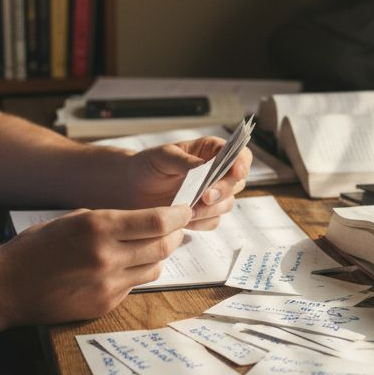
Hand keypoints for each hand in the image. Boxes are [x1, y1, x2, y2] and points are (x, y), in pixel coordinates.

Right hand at [0, 205, 192, 325]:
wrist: (7, 287)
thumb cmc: (35, 248)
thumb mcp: (72, 219)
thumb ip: (108, 220)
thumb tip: (143, 220)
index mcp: (98, 227)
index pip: (157, 221)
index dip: (178, 215)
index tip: (186, 210)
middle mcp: (107, 256)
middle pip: (163, 245)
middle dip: (175, 234)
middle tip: (176, 228)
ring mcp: (108, 284)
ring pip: (154, 267)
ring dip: (158, 255)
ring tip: (150, 246)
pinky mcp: (105, 305)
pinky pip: (135, 285)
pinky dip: (137, 273)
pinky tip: (123, 266)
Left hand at [125, 136, 251, 229]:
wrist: (131, 188)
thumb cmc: (148, 165)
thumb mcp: (163, 156)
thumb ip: (185, 161)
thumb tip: (204, 167)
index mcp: (210, 152)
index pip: (238, 154)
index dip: (242, 162)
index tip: (236, 172)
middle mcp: (216, 173)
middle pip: (237, 182)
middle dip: (223, 190)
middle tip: (205, 196)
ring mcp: (211, 195)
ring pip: (227, 204)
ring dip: (211, 209)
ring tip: (188, 210)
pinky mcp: (202, 214)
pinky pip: (212, 222)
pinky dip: (201, 223)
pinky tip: (185, 220)